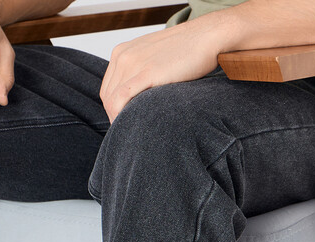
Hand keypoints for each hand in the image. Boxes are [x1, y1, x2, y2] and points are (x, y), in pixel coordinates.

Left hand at [100, 19, 225, 123]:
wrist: (206, 36)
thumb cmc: (185, 50)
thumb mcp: (152, 58)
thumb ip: (139, 73)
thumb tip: (134, 98)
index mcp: (121, 52)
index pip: (107, 89)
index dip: (113, 109)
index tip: (123, 121)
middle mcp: (123, 56)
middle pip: (108, 97)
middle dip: (114, 116)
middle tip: (127, 131)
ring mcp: (133, 63)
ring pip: (112, 101)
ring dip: (118, 119)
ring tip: (130, 132)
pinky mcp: (146, 72)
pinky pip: (122, 99)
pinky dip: (121, 115)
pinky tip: (130, 126)